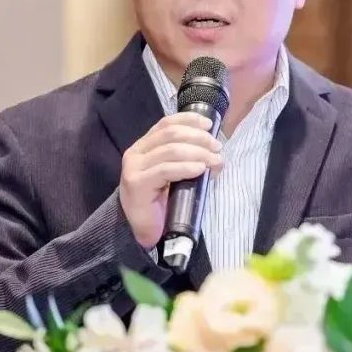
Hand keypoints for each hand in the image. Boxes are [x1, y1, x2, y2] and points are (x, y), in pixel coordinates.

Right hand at [119, 112, 223, 249]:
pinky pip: (166, 170)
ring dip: (198, 153)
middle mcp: (136, 152)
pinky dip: (186, 167)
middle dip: (199, 138)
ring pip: (170, 150)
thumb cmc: (161, 202)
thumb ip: (186, 158)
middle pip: (171, 134)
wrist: (144, 230)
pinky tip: (200, 169)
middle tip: (217, 148)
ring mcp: (134, 167)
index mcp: (144, 146)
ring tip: (215, 161)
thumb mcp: (175, 174)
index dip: (189, 120)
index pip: (166, 123)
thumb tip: (214, 150)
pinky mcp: (137, 183)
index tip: (210, 125)